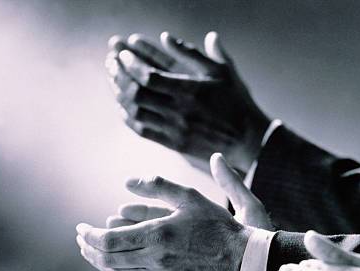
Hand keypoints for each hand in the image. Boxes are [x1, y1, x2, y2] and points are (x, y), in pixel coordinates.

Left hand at [76, 155, 259, 270]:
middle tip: (83, 240)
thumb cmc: (217, 225)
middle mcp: (157, 260)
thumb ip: (158, 186)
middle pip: (107, 260)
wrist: (242, 260)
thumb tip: (127, 182)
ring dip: (101, 264)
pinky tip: (115, 269)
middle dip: (89, 249)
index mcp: (159, 235)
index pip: (108, 240)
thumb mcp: (190, 197)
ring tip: (94, 253)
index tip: (81, 228)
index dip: (88, 235)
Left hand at [106, 32, 270, 172]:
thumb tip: (167, 37)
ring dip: (120, 95)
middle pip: (137, 93)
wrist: (248, 140)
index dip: (131, 64)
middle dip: (119, 76)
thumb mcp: (222, 72)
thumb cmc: (237, 103)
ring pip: (136, 113)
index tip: (122, 54)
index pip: (149, 76)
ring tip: (114, 81)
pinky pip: (143, 131)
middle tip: (111, 63)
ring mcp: (176, 129)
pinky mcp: (175, 144)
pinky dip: (129, 117)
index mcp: (190, 91)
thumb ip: (194, 53)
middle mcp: (180, 111)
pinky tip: (124, 106)